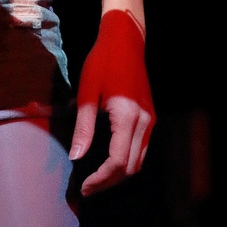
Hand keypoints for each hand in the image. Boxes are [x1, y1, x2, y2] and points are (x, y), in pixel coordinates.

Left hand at [69, 9, 154, 195]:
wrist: (125, 40)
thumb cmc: (102, 62)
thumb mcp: (87, 93)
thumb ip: (83, 128)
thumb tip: (76, 158)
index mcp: (128, 118)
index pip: (118, 162)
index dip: (101, 179)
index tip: (84, 186)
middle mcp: (144, 123)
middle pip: (131, 167)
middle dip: (109, 181)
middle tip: (88, 187)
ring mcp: (150, 120)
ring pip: (139, 161)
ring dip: (119, 173)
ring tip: (96, 177)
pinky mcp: (150, 117)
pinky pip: (141, 148)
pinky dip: (126, 160)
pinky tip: (109, 159)